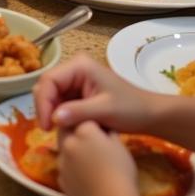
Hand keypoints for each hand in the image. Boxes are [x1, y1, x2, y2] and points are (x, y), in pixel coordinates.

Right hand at [33, 53, 157, 133]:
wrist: (150, 114)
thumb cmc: (131, 109)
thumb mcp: (105, 110)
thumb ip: (78, 112)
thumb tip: (54, 118)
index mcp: (79, 65)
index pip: (49, 80)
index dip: (43, 102)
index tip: (46, 126)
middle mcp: (74, 68)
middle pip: (47, 85)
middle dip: (45, 107)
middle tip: (48, 129)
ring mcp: (76, 79)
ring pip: (51, 94)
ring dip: (51, 111)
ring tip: (54, 129)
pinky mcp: (78, 91)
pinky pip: (60, 100)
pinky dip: (59, 113)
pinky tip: (63, 126)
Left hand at [56, 121, 138, 195]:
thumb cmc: (121, 172)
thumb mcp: (120, 147)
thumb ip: (109, 134)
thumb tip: (105, 131)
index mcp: (84, 131)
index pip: (83, 119)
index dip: (91, 125)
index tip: (99, 131)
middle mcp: (68, 142)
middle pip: (67, 130)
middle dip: (75, 133)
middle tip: (89, 143)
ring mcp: (62, 161)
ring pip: (64, 150)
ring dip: (72, 152)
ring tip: (89, 162)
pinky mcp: (62, 179)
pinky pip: (65, 170)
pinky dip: (72, 170)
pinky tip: (85, 178)